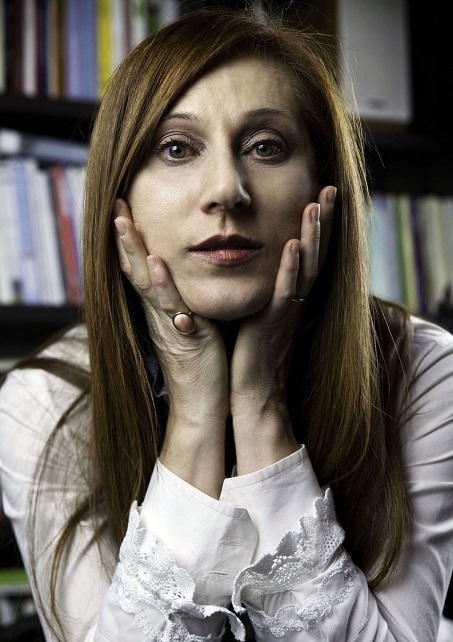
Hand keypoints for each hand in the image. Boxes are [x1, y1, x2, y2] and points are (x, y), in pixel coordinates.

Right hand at [113, 199, 227, 496]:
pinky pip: (170, 308)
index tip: (123, 209)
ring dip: (133, 252)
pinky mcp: (186, 337)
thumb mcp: (191, 326)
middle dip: (124, 236)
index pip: (140, 268)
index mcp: (162, 309)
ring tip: (122, 223)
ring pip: (145, 283)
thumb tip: (186, 283)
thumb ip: (185, 303)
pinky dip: (161, 286)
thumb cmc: (202, 366)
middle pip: (134, 269)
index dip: (130, 240)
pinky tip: (155, 264)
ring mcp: (169, 324)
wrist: (202, 407)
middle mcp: (159, 313)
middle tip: (114, 204)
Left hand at [230, 186, 335, 474]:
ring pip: (306, 267)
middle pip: (316, 253)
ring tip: (315, 204)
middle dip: (323, 220)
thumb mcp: (262, 314)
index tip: (320, 194)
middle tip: (330, 187)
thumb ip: (265, 290)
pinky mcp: (274, 322)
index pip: (309, 253)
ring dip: (312, 235)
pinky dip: (291, 268)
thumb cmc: (253, 354)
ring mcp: (287, 310)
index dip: (317, 225)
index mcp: (291, 295)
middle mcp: (295, 299)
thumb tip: (258, 268)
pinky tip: (294, 245)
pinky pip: (286, 291)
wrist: (253, 392)